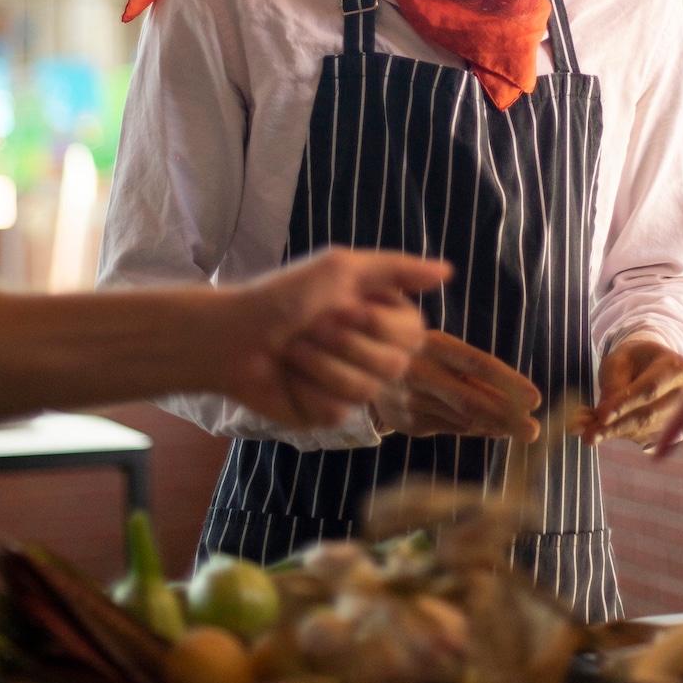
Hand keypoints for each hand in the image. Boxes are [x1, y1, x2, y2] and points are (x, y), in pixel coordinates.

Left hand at [219, 248, 449, 428]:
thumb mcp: (341, 269)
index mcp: (384, 318)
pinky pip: (336, 411)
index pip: (413, 335)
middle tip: (311, 327)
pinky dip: (306, 389)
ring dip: (320, 365)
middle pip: (393, 367)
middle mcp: (374, 352)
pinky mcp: (326, 413)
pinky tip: (288, 377)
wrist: (234, 335)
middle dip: (343, 344)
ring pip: (365, 391)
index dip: (376, 325)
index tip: (344, 307)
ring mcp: (352, 386)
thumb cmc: (285, 295)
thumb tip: (448, 270)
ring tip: (294, 350)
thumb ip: (398, 269)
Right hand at [370, 331, 541, 440]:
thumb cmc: (424, 353)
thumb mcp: (445, 349)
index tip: (535, 399)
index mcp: (433, 342)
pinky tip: (494, 429)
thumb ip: (475, 371)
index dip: (508, 382)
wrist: (367, 364)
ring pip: (463, 419)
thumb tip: (518, 400)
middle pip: (470, 399)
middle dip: (507, 417)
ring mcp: (411, 399)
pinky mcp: (408, 421)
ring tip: (520, 428)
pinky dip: (477, 430)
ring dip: (496, 426)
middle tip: (533, 430)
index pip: (477, 363)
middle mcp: (419, 370)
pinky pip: (452, 430)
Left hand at [581, 338, 682, 447]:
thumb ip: (612, 384)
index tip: (602, 415)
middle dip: (616, 426)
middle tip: (589, 435)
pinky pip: (641, 437)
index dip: (626, 403)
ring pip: (643, 430)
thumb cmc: (636, 360)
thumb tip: (600, 417)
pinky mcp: (670, 434)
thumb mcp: (620, 360)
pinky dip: (617, 435)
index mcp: (676, 368)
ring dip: (613, 433)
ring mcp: (681, 417)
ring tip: (586, 431)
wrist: (654, 367)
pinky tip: (598, 430)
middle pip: (648, 415)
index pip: (650, 388)